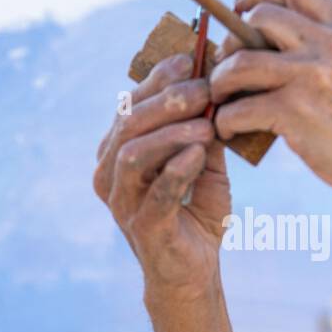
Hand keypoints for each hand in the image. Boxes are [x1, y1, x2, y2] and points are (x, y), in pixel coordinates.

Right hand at [93, 54, 231, 300]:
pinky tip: (200, 153)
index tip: (191, 60)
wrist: (194, 271)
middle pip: (129, 122)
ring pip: (134, 153)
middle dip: (168, 100)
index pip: (131, 104)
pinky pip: (156, 192)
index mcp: (118, 150)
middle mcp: (110, 173)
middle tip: (205, 88)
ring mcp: (122, 201)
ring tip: (207, 124)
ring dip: (172, 132)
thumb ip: (205, 128)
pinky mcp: (143, 227)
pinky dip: (178, 168)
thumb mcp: (204, 162)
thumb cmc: (195, 213)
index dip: (158, 78)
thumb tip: (220, 83)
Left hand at [209, 0, 331, 205]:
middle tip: (227, 63)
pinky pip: (240, 108)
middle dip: (232, 38)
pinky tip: (229, 128)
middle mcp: (331, 45)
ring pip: (240, 62)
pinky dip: (225, 119)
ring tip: (220, 96)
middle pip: (259, 18)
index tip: (242, 6)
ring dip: (220, 80)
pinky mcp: (295, 112)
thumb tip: (278, 42)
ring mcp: (312, 76)